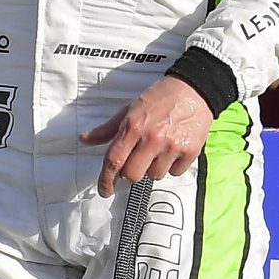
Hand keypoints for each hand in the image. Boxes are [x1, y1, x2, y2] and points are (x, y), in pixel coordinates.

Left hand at [80, 74, 214, 196]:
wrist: (194, 88)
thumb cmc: (160, 97)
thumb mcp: (130, 109)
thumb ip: (108, 129)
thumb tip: (85, 139)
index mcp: (133, 127)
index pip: (113, 160)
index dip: (106, 180)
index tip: (105, 190)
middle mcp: (152, 138)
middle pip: (132, 175)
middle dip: (131, 172)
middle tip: (137, 159)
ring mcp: (172, 146)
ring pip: (154, 176)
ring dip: (153, 168)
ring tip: (159, 148)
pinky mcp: (190, 151)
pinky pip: (174, 173)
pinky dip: (172, 166)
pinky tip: (173, 149)